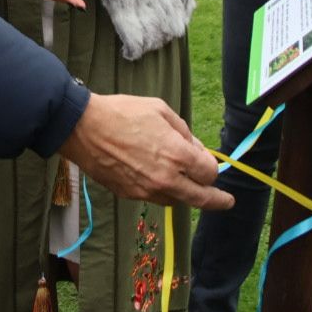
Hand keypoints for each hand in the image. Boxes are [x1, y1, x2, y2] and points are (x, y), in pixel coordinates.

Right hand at [59, 93, 231, 209]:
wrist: (83, 128)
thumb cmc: (123, 112)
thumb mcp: (160, 110)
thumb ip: (184, 131)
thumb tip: (194, 148)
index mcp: (177, 154)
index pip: (209, 172)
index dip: (211, 166)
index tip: (208, 160)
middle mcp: (166, 178)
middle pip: (201, 198)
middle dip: (218, 200)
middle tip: (227, 201)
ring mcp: (147, 190)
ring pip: (177, 200)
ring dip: (186, 193)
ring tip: (187, 183)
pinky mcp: (130, 195)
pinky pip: (156, 197)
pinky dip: (164, 191)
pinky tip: (159, 178)